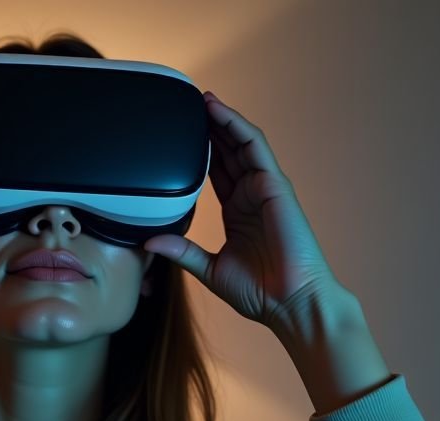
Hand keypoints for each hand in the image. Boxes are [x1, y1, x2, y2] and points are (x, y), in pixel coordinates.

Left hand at [142, 92, 347, 329]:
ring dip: (221, 119)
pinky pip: (254, 146)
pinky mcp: (275, 185)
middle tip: (184, 106)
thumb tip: (149, 243)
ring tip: (200, 99)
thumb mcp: (209, 269)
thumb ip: (181, 252)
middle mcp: (251, 196)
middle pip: (227, 151)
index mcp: (237, 212)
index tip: (177, 135)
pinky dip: (236, 126)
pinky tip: (218, 111)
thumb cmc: (259, 292)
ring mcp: (264, 188)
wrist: (290, 303)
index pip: (215, 171)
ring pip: (240, 142)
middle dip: (208, 128)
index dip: (199, 150)